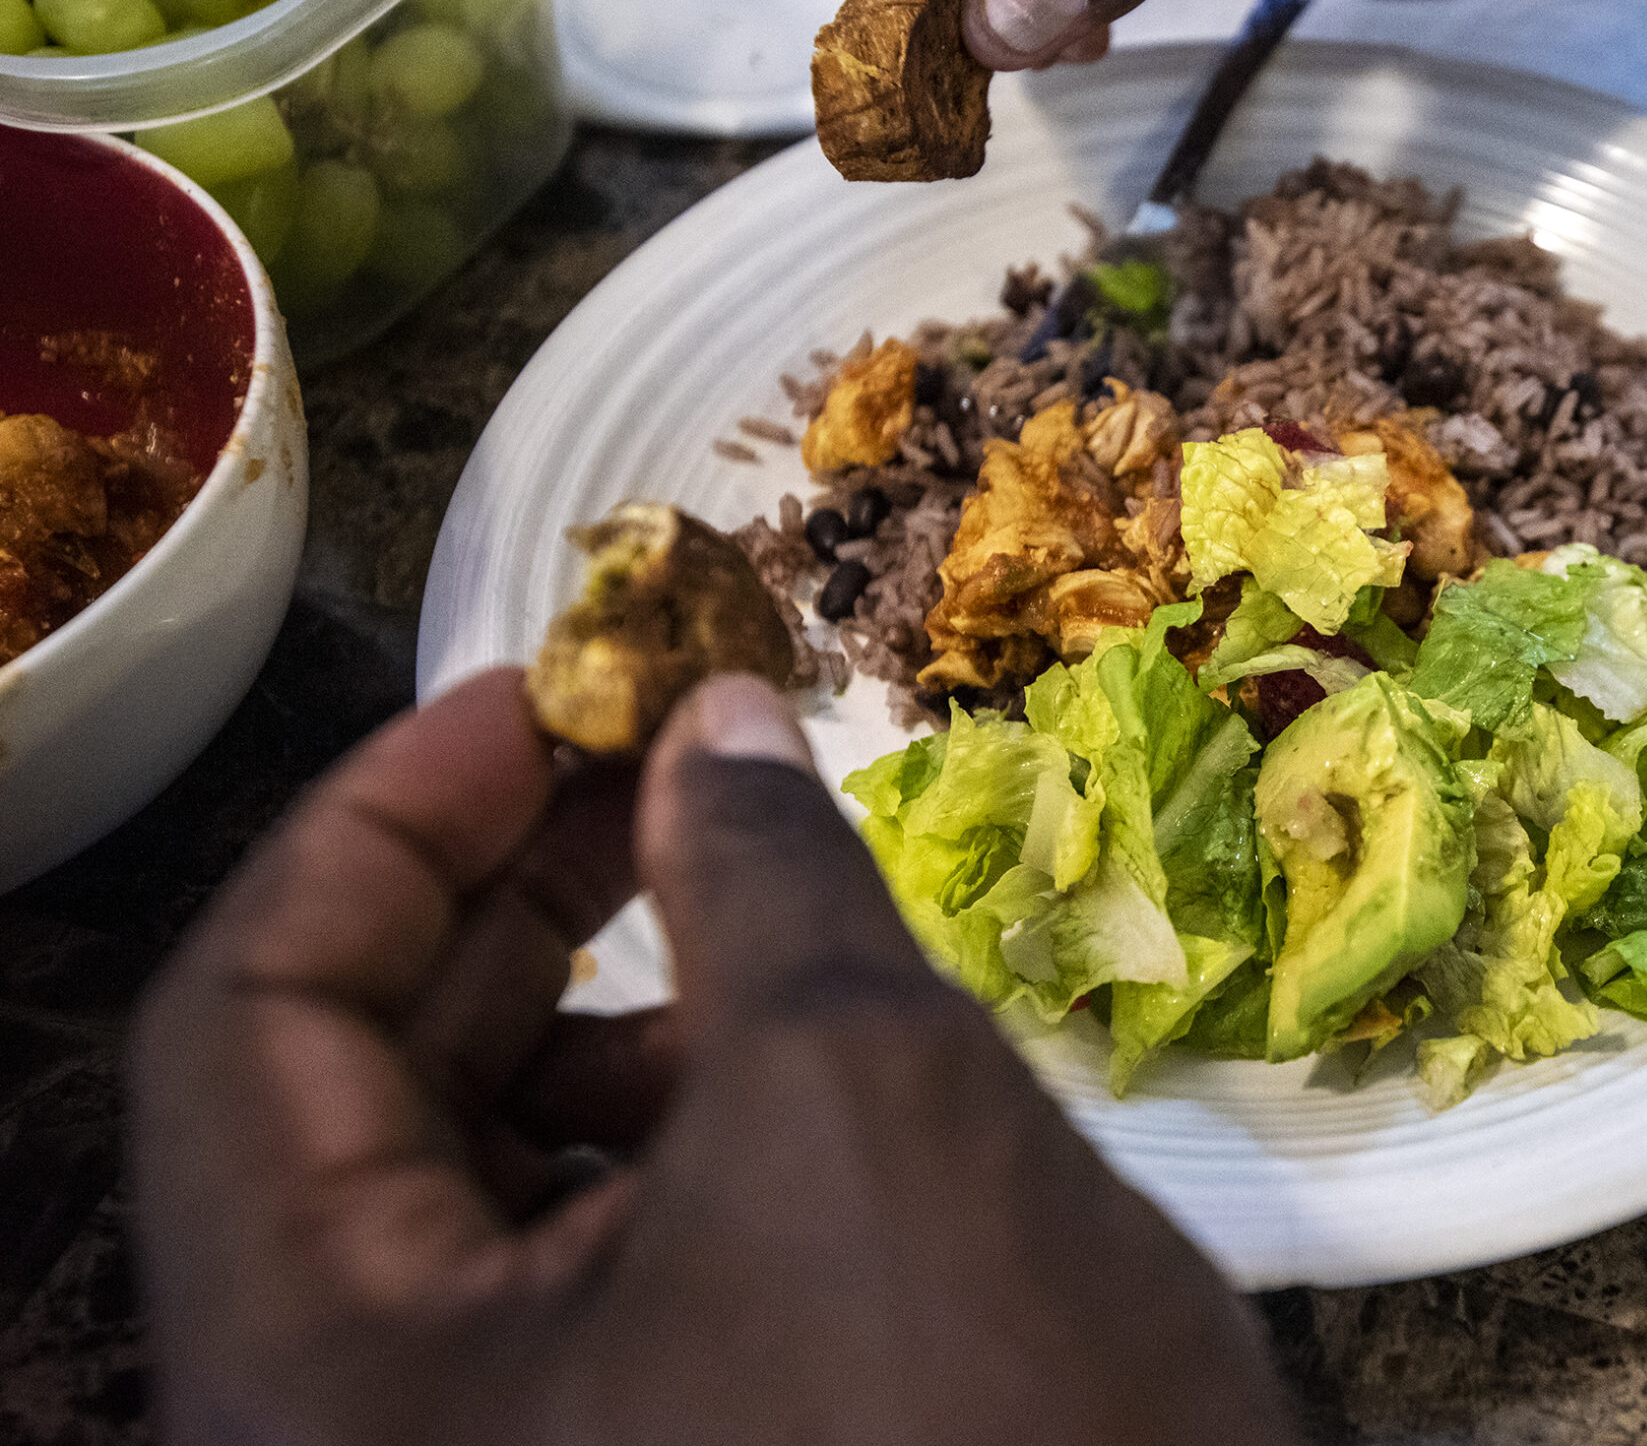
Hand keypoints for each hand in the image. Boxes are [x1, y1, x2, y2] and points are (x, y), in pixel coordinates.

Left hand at [129, 671, 1291, 1445]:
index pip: (247, 1020)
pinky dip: (638, 1121)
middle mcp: (355, 1428)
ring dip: (573, 1000)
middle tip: (638, 744)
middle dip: (497, 889)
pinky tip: (753, 1052)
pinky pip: (552, 1259)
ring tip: (719, 896)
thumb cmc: (988, 1415)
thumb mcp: (859, 1096)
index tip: (539, 685)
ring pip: (453, 1174)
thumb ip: (754, 874)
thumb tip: (716, 717)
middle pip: (337, 1091)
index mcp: (328, 1370)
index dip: (386, 816)